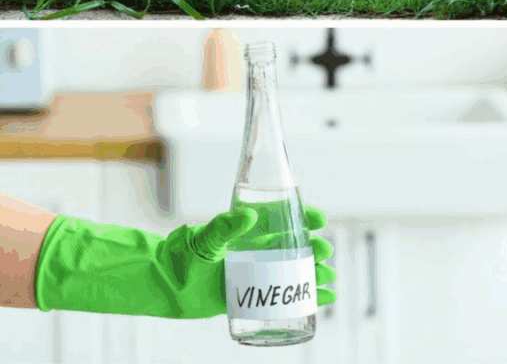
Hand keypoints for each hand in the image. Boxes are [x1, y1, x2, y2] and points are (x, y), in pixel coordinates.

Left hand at [179, 203, 336, 316]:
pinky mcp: (252, 297)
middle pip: (292, 246)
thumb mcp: (206, 237)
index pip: (281, 219)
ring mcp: (255, 274)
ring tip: (327, 278)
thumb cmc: (185, 254)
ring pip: (291, 272)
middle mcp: (255, 251)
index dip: (302, 217)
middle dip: (311, 248)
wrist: (169, 285)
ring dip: (312, 273)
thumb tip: (251, 216)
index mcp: (248, 231)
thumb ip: (225, 227)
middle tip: (324, 251)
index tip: (319, 219)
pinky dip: (303, 298)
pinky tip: (321, 300)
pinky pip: (283, 297)